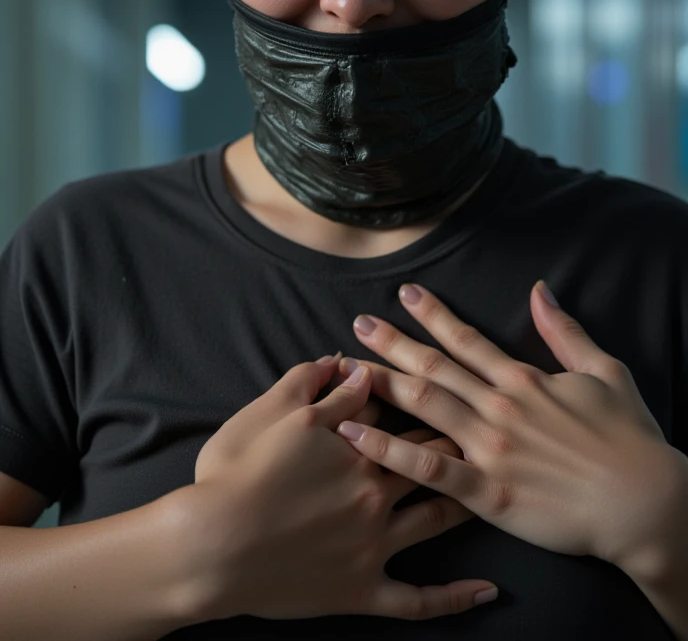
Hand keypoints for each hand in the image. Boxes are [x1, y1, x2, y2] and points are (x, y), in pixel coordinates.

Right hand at [184, 354, 497, 623]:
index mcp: (356, 447)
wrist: (211, 547)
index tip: (436, 381)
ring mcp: (374, 544)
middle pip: (428, 458)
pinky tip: (487, 591)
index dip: (414, 392)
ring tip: (495, 485)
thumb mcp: (271, 412)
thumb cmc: (235, 475)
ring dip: (467, 499)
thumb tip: (349, 362)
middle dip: (458, 439)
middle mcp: (375, 492)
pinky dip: (454, 597)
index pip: (397, 410)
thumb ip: (314, 383)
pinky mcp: (363, 590)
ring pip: (436, 518)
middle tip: (487, 426)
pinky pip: (418, 600)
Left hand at [336, 280, 674, 569]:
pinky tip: (356, 433)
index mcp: (524, 379)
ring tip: (345, 370)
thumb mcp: (605, 371)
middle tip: (357, 323)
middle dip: (392, 343)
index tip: (404, 294)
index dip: (433, 314)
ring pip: (424, 408)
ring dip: (382, 384)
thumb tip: (540, 289)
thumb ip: (565, 331)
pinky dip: (389, 450)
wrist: (646, 503)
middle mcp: (499, 407)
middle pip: (434, 368)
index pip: (466, 339)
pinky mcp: (488, 493)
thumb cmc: (630, 439)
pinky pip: (428, 469)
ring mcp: (490, 449)